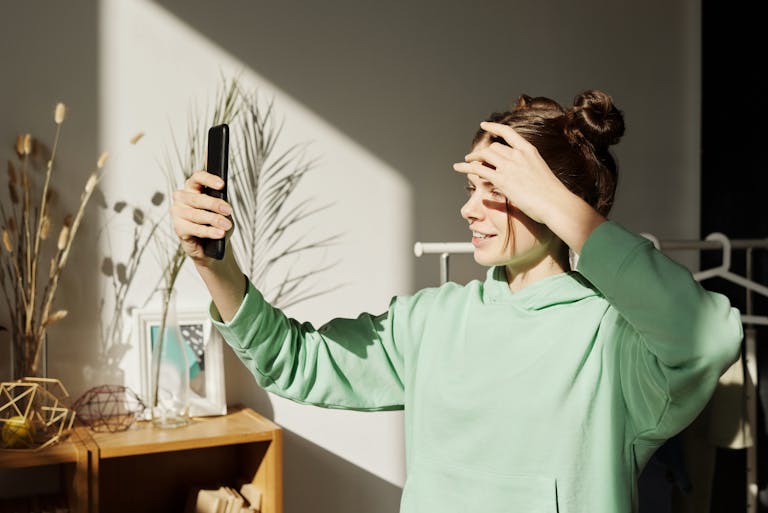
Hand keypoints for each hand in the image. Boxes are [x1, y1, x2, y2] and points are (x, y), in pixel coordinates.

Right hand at [171, 171, 233, 262]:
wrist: (209, 245)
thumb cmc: (214, 223)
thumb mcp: (222, 210)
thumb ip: (221, 204)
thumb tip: (224, 205)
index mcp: (192, 188)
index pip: (198, 178)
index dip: (209, 179)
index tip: (222, 185)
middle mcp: (182, 198)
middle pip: (197, 198)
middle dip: (214, 204)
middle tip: (228, 210)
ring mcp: (178, 213)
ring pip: (196, 215)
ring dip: (214, 220)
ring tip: (226, 225)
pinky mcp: (178, 228)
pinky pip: (195, 229)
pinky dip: (209, 232)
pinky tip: (219, 233)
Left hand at [452, 122, 566, 224]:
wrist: (556, 203)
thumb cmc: (552, 195)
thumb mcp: (540, 174)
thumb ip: (527, 170)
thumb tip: (516, 177)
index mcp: (529, 151)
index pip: (508, 133)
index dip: (494, 127)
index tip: (484, 125)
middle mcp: (518, 155)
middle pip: (494, 147)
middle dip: (482, 152)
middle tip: (473, 157)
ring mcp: (510, 166)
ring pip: (484, 155)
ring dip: (472, 158)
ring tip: (465, 162)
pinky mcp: (502, 179)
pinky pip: (479, 169)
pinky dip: (466, 167)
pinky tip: (458, 167)